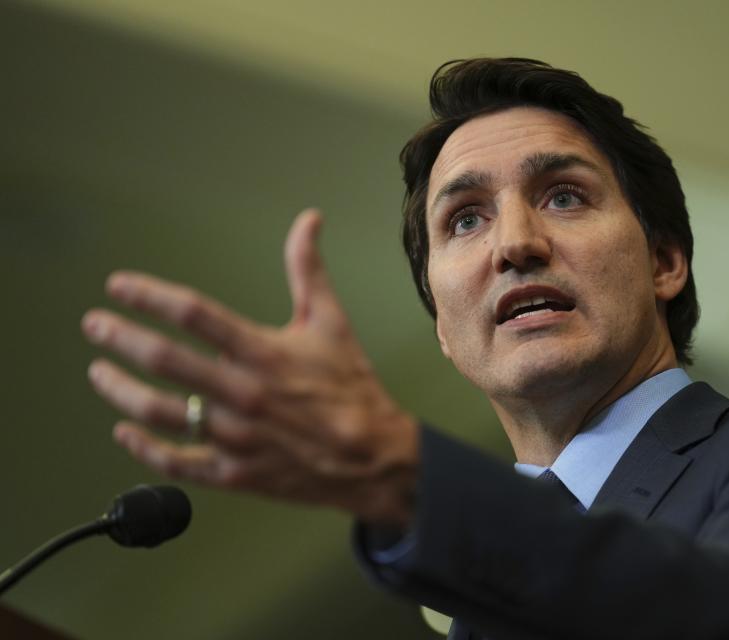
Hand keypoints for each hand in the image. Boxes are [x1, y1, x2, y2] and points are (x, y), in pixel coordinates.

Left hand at [82, 210, 418, 526]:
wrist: (373, 456)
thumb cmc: (350, 388)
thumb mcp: (332, 322)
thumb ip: (308, 270)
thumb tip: (308, 220)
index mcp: (264, 352)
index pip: (194, 313)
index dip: (149, 295)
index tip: (119, 286)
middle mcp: (243, 392)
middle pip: (165, 360)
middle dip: (120, 338)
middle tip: (95, 324)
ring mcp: (235, 436)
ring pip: (160, 412)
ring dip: (120, 391)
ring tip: (99, 373)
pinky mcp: (234, 472)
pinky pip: (177, 461)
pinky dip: (143, 449)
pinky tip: (124, 432)